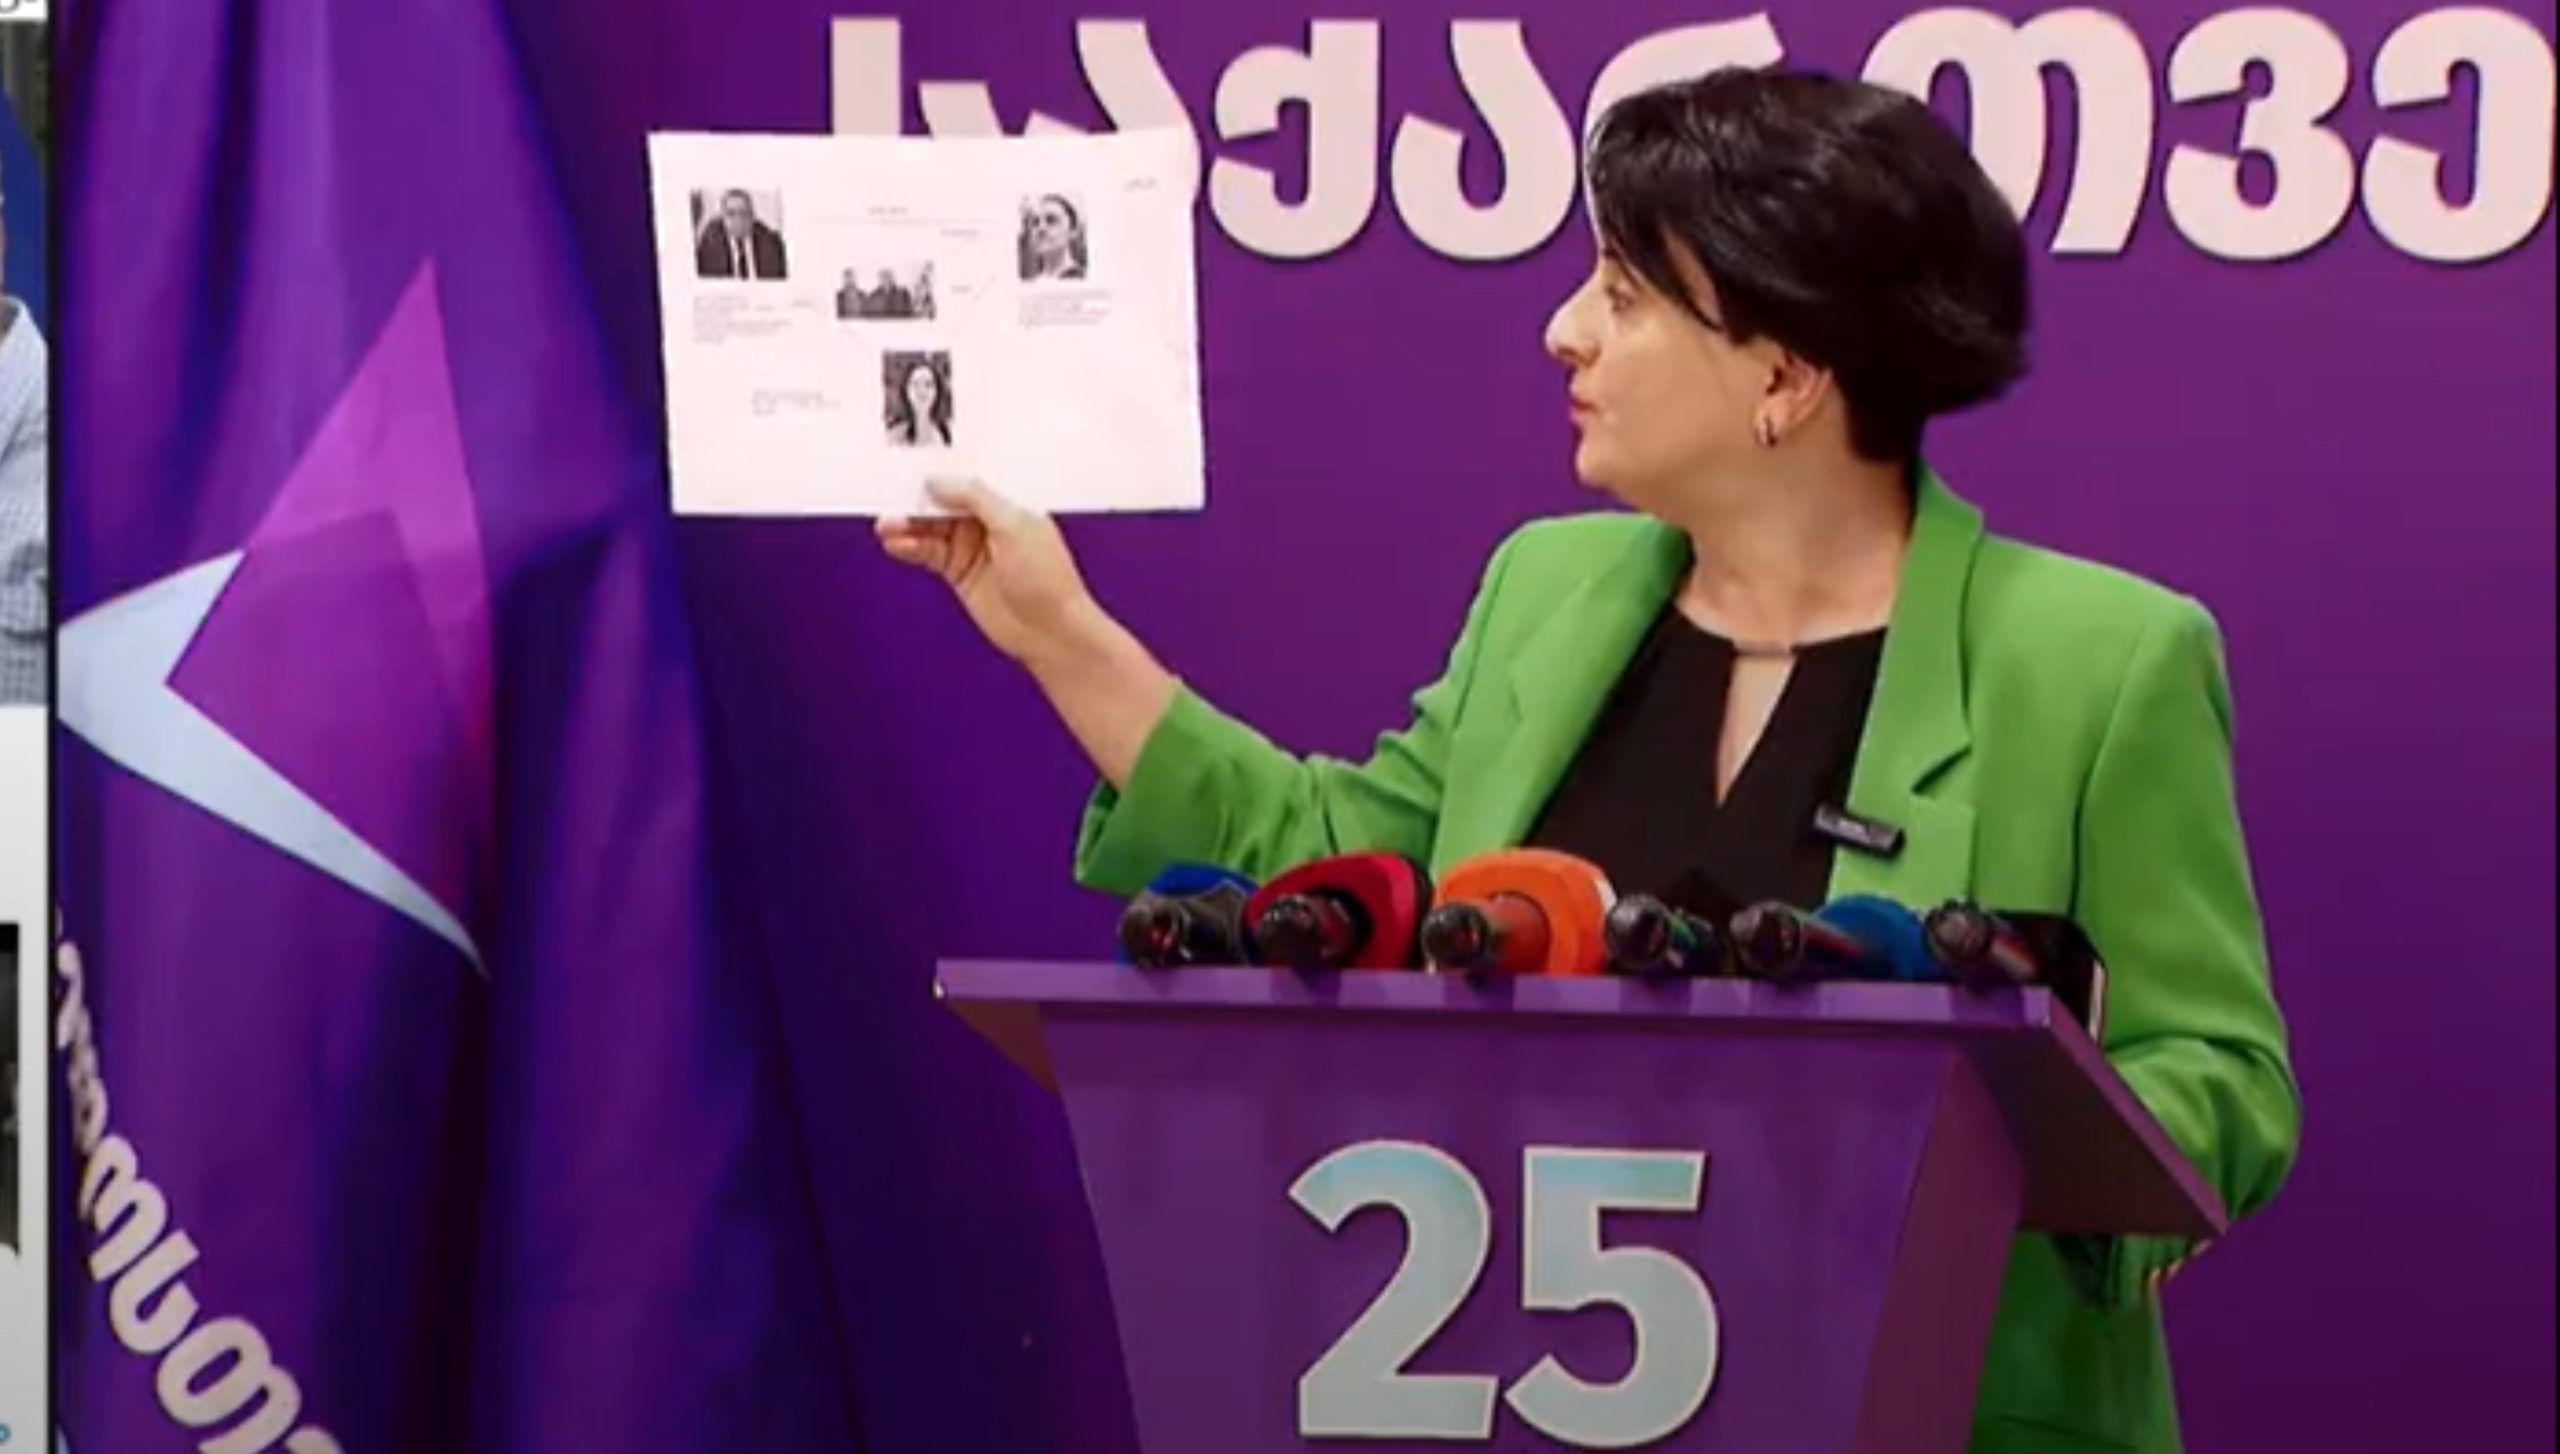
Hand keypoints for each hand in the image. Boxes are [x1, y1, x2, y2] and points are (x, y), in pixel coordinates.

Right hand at [877, 477, 1103, 665]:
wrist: (1050, 631)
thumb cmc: (1049, 581)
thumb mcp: (1013, 525)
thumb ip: (975, 498)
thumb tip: (941, 483)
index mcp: (1008, 504)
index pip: (966, 482)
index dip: (940, 476)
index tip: (912, 470)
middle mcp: (988, 523)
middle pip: (943, 504)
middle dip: (917, 501)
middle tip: (891, 498)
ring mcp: (973, 549)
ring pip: (931, 529)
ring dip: (907, 526)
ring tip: (887, 525)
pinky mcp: (960, 573)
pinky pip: (928, 554)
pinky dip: (910, 548)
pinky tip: (896, 544)